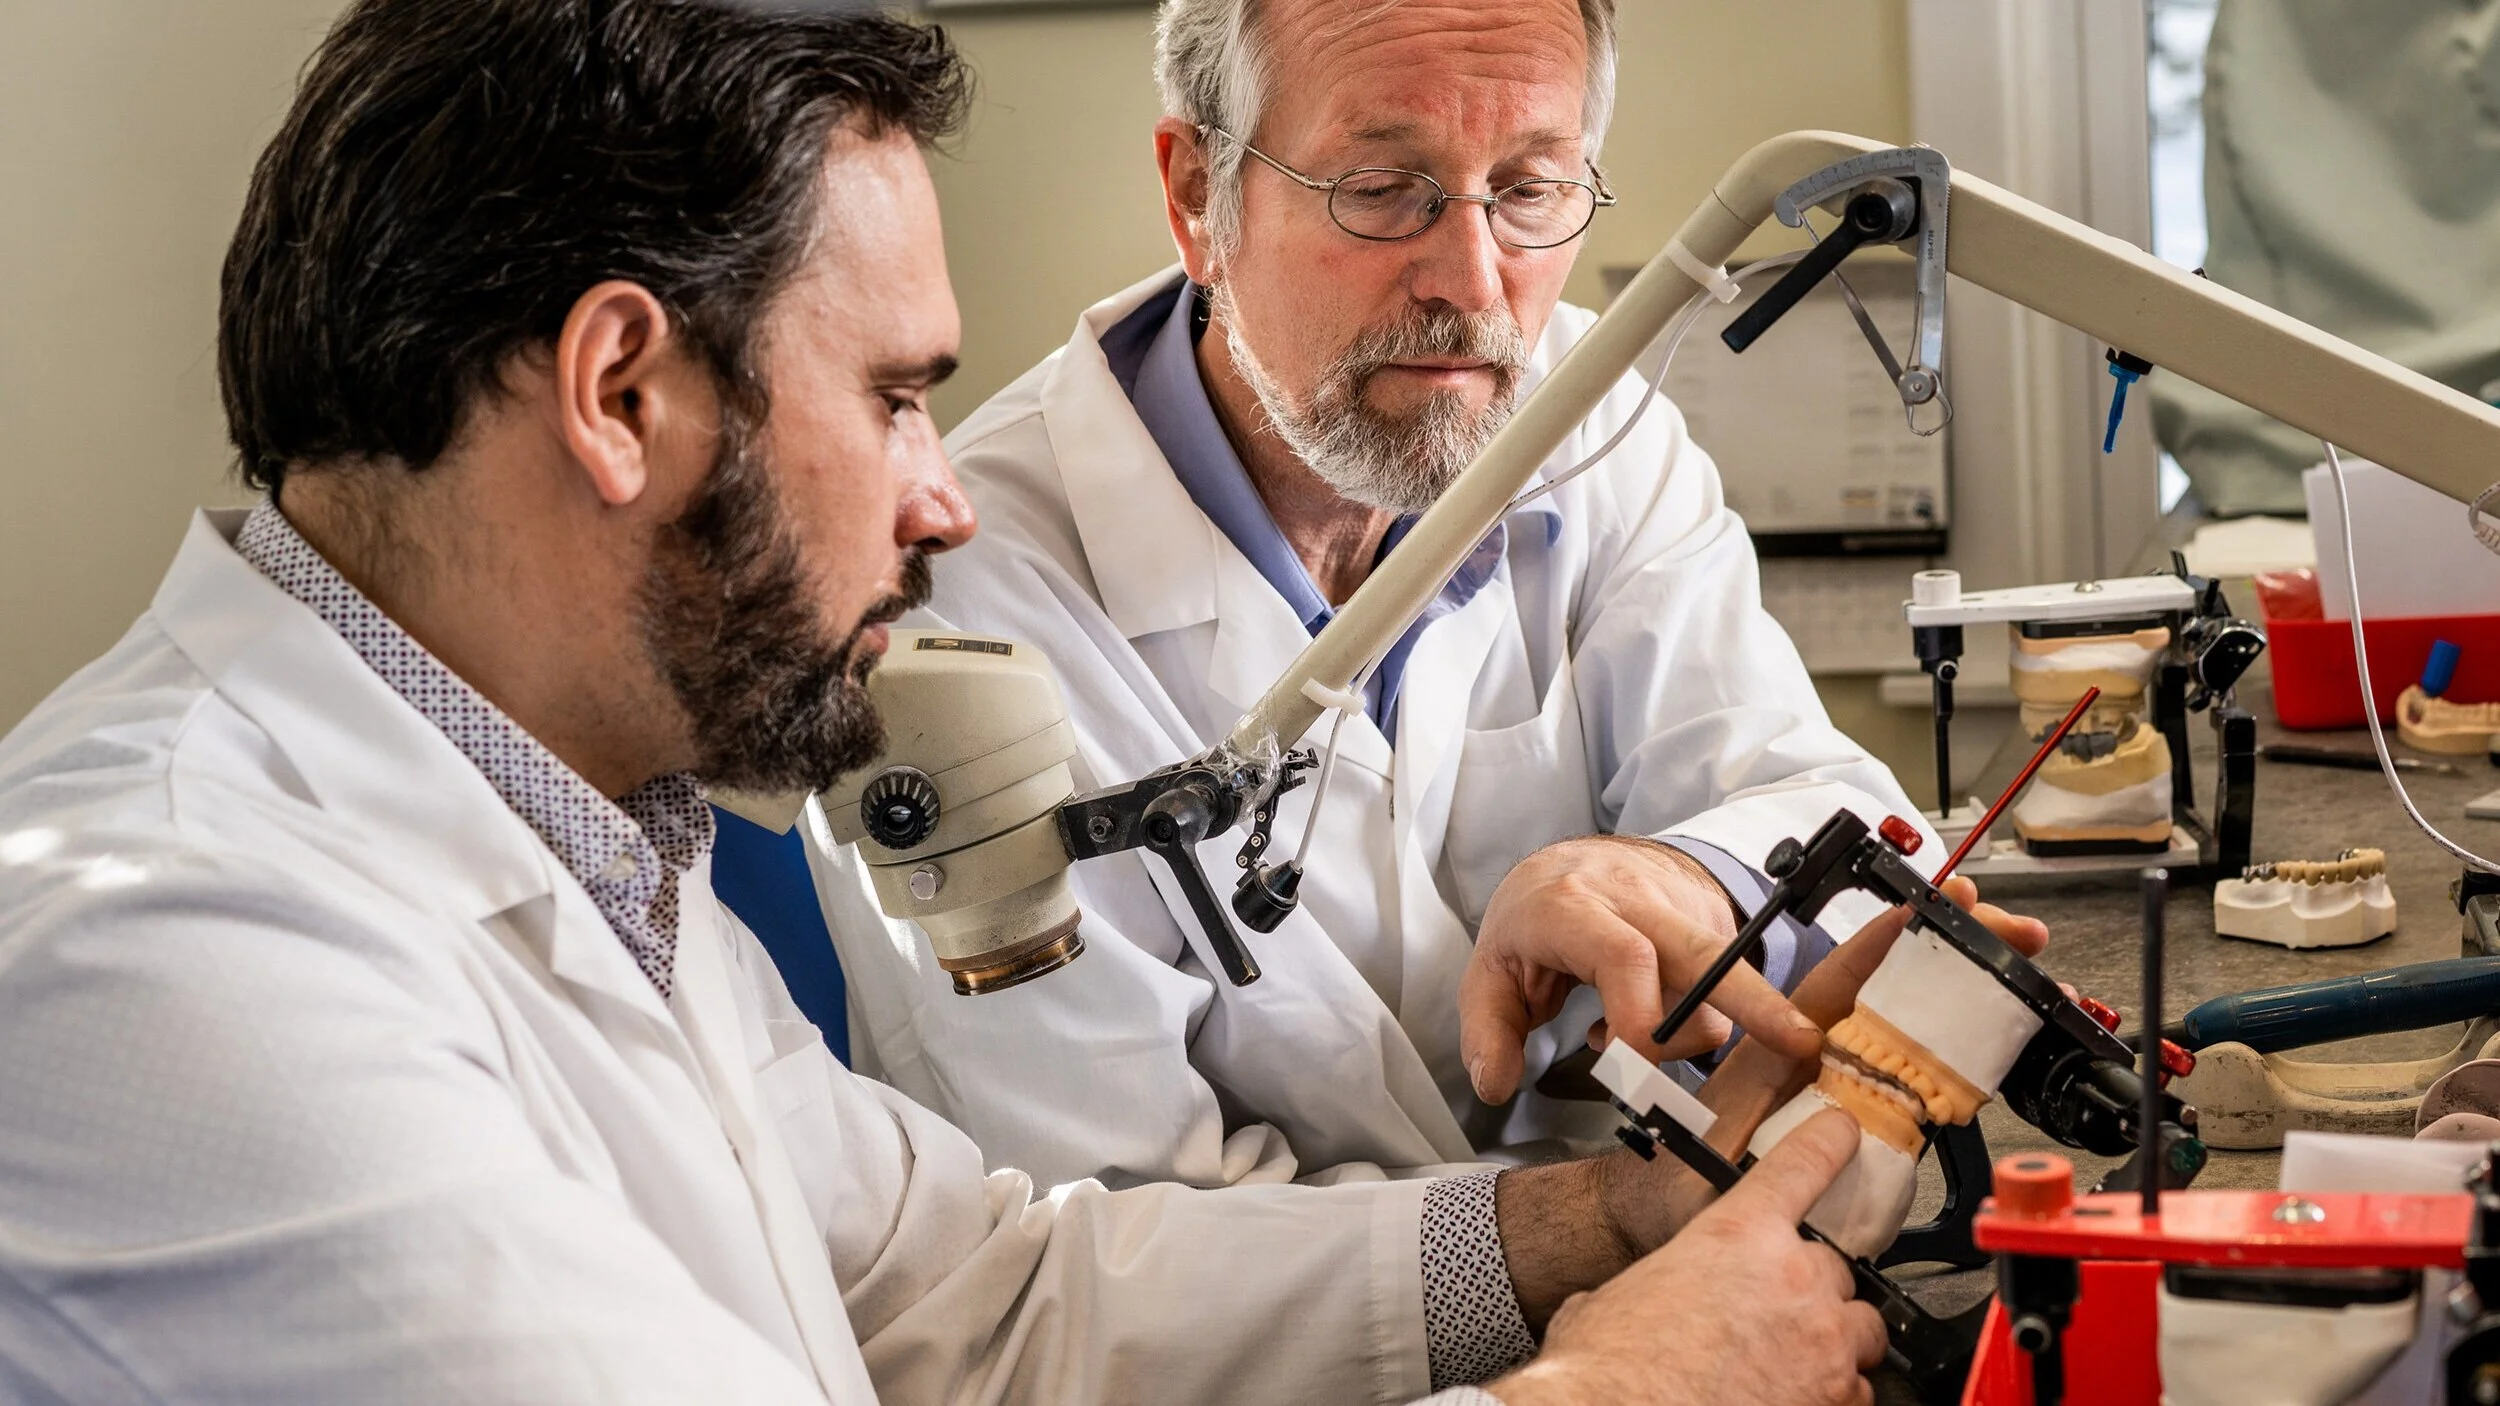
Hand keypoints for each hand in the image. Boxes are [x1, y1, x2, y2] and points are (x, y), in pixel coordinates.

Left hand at [1461, 837, 1823, 1105]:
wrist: (1571, 861)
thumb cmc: (1533, 920)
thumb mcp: (1489, 972)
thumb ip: (1487, 1033)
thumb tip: (1495, 1085)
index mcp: (1574, 907)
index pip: (1625, 956)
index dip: (1640, 1020)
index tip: (1632, 1068)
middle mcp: (1637, 900)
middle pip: (1705, 952)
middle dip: (1754, 1002)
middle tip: (1798, 1045)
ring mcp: (1683, 907)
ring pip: (1725, 975)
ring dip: (1695, 1031)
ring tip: (1630, 1036)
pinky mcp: (1714, 920)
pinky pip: (1727, 981)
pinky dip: (1703, 1018)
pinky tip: (1657, 1017)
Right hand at [1488, 1109, 1885, 1405]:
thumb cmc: (1611, 1367)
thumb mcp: (1619, 1297)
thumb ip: (1659, 1282)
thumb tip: (1642, 1303)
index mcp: (1738, 1235)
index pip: (1804, 1163)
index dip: (1829, 1141)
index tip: (1844, 1132)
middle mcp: (1794, 1280)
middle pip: (1835, 1269)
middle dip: (1809, 1292)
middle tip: (1771, 1317)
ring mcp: (1824, 1344)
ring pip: (1862, 1332)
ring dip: (1833, 1343)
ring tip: (1789, 1364)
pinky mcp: (1836, 1401)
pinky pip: (1858, 1392)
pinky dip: (1833, 1396)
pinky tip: (1791, 1398)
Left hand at [1593, 875, 2049, 1254]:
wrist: (1661, 1218)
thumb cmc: (1668, 1178)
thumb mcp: (1712, 1145)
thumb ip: (1768, 1133)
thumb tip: (1837, 1124)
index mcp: (1778, 1050)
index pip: (1839, 981)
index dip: (1887, 940)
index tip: (1932, 907)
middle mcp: (1819, 1061)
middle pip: (1894, 991)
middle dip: (1954, 950)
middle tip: (2009, 927)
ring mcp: (1848, 1089)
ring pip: (1917, 1030)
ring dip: (1970, 992)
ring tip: (2021, 959)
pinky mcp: (1869, 1124)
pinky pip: (1921, 1083)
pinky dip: (1964, 1054)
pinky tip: (2005, 1027)